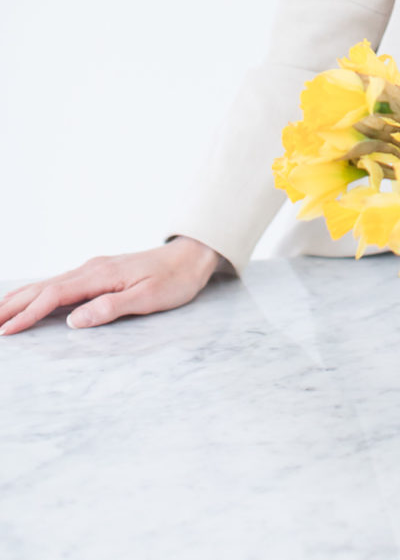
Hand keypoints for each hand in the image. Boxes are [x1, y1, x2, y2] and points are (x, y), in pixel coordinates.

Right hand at [0, 238, 223, 335]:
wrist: (192, 257)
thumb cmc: (174, 280)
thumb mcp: (148, 298)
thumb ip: (110, 308)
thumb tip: (73, 320)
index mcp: (100, 275)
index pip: (54, 295)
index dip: (28, 313)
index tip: (6, 331)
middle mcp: (92, 268)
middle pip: (43, 287)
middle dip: (13, 304)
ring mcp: (94, 269)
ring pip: (49, 283)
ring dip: (22, 298)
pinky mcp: (99, 273)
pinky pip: (60, 283)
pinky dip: (38, 292)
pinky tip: (31, 299)